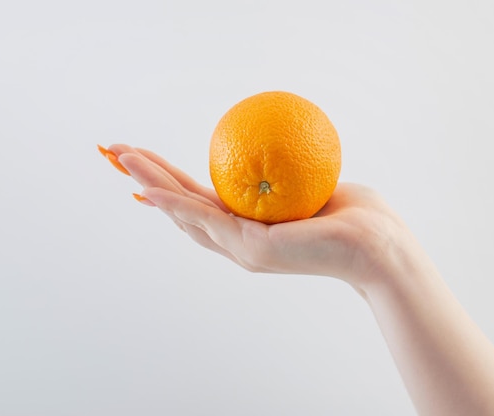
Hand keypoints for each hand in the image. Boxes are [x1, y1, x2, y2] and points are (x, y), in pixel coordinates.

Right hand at [103, 144, 417, 290]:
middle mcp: (239, 243)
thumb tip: (275, 152)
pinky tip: (147, 188)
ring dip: (150, 184)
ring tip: (120, 158)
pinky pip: (205, 218)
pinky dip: (173, 202)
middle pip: (183, 208)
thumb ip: (284, 178)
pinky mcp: (251, 247)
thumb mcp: (309, 187)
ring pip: (185, 212)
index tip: (147, 168)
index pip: (202, 203)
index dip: (171, 185)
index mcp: (251, 229)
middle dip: (147, 180)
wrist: (378, 244)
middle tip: (115, 154)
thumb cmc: (353, 215)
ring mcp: (242, 249)